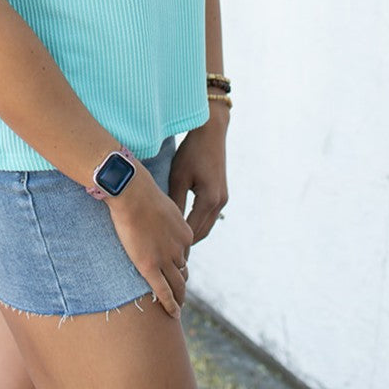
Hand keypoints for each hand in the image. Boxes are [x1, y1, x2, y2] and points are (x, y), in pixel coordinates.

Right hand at [105, 163, 193, 318]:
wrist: (133, 193)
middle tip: (180, 295)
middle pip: (183, 271)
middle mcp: (180, 248)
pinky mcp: (150, 267)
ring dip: (179, 298)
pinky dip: (170, 305)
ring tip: (177, 308)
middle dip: (182, 284)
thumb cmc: (142, 193)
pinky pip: (163, 291)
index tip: (176, 270)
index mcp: (185, 233)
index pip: (184, 254)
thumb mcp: (163, 206)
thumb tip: (159, 219)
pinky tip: (173, 314)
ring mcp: (165, 259)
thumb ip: (165, 219)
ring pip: (177, 284)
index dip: (179, 264)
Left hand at [168, 117, 228, 244]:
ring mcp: (223, 198)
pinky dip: (197, 222)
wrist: (211, 133)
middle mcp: (219, 202)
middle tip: (170, 255)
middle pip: (202, 232)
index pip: (192, 230)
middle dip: (187, 244)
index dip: (180, 244)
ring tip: (175, 244)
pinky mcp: (221, 193)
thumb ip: (175, 201)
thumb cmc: (191, 152)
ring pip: (207, 225)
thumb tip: (167, 224)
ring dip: (193, 234)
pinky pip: (209, 215)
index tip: (166, 253)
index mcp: (209, 200)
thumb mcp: (179, 177)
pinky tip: (184, 225)